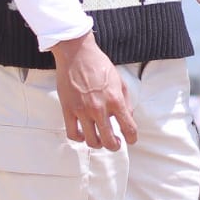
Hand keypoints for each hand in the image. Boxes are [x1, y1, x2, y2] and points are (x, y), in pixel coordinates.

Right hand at [52, 32, 137, 150]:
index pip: (128, 128)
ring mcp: (82, 111)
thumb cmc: (99, 64)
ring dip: (98, 144)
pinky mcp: (68, 110)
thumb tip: (127, 117)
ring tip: (99, 139)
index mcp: (115, 100)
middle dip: (115, 146)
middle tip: (115, 143)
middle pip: (109, 141)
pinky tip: (83, 134)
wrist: (76, 53)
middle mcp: (99, 108)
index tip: (131, 140)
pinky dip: (79, 138)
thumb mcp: (119, 80)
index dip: (132, 138)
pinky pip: (72, 133)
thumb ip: (126, 101)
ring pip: (91, 141)